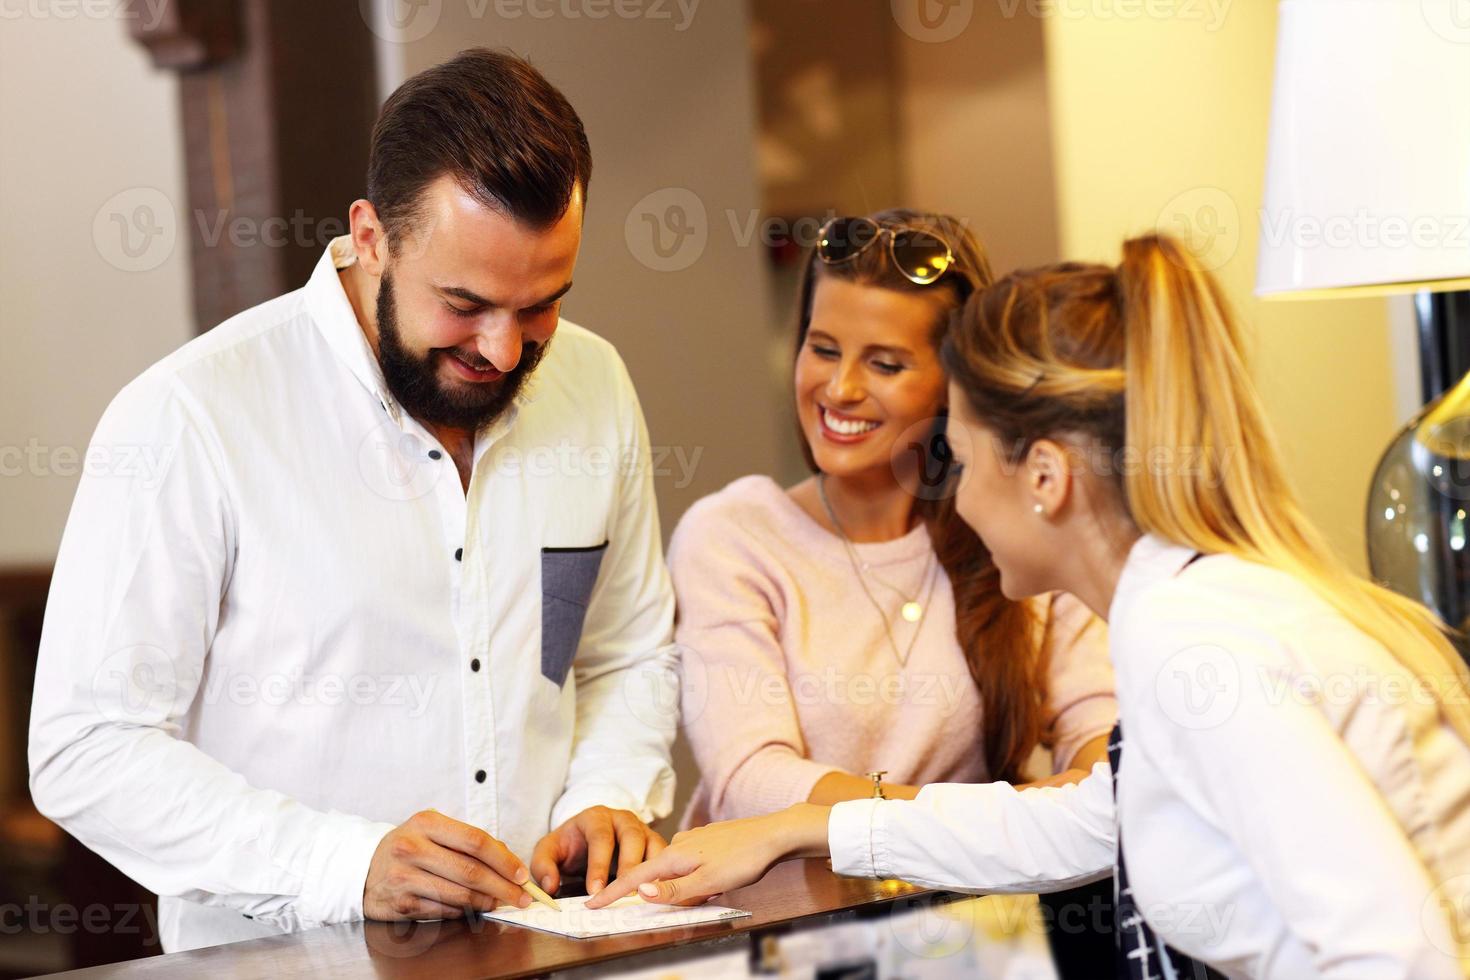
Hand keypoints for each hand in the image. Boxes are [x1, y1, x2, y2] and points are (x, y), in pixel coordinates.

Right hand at [363, 809, 533, 919]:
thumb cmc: (409, 846)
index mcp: (426, 823)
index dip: (504, 859)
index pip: (475, 841)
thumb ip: (466, 840)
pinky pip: (443, 910)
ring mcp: (405, 877)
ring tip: (501, 902)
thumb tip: (507, 859)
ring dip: (486, 901)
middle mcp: (413, 848)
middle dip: (503, 886)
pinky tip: (473, 908)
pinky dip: (464, 911)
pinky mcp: (401, 903)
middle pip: (470, 871)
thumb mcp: (432, 830)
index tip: (522, 874)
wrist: (364, 868)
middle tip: (521, 897)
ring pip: (459, 894)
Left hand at [529, 805, 666, 895]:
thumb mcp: (548, 851)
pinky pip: (664, 856)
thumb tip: (550, 886)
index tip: (594, 891)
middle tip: (625, 893)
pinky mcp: (654, 843)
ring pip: (652, 845)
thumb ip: (543, 866)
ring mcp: (641, 829)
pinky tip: (659, 892)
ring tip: (646, 895)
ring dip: (651, 870)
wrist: (585, 839)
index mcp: (595, 817)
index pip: (600, 837)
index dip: (598, 864)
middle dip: (629, 866)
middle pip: (631, 837)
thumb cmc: (569, 846)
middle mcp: (622, 819)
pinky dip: (664, 873)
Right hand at [585, 805, 828, 908]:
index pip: (634, 878)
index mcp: (674, 856)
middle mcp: (679, 845)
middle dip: (652, 892)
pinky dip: (693, 878)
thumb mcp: (708, 882)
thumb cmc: (744, 858)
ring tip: (701, 890)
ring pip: (674, 871)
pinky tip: (713, 880)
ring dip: (679, 887)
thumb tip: (639, 892)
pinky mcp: (707, 843)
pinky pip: (690, 865)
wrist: (775, 835)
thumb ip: (673, 890)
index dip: (612, 892)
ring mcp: (694, 842)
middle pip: (653, 874)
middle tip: (659, 900)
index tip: (591, 903)